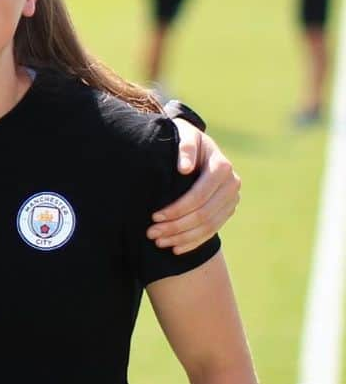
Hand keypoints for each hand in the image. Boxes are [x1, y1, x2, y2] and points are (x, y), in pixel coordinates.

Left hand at [147, 124, 239, 253]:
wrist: (196, 144)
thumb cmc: (184, 137)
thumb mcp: (183, 135)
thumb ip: (185, 147)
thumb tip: (184, 168)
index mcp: (221, 167)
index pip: (199, 195)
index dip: (177, 209)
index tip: (155, 216)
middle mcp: (232, 184)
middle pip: (204, 214)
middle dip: (176, 227)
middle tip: (151, 233)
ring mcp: (232, 199)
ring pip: (209, 226)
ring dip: (182, 238)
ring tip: (159, 242)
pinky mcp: (227, 209)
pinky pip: (212, 231)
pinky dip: (193, 242)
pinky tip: (176, 248)